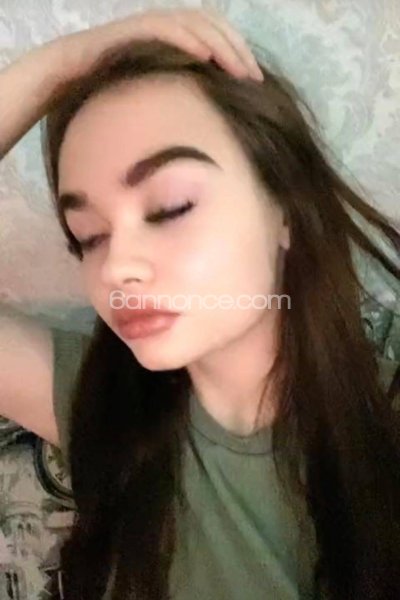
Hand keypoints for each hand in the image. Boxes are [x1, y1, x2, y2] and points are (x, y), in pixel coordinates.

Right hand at [58, 7, 262, 82]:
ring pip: (196, 24)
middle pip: (214, 27)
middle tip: (255, 78)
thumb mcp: (155, 96)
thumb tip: (206, 121)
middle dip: (238, 50)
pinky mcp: (134, 29)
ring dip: (221, 45)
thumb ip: (179, 97)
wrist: (69, 76)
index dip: (240, 53)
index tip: (256, 82)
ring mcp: (151, 25)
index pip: (217, 37)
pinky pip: (167, 29)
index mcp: (176, 40)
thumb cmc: (112, 92)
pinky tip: (205, 56)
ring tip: (239, 69)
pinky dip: (188, 40)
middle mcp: (168, 26)